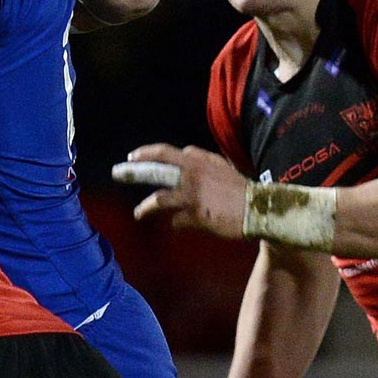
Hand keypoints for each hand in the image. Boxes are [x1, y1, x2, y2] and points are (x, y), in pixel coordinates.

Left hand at [124, 143, 253, 237]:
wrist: (260, 208)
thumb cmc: (242, 189)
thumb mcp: (221, 166)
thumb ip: (202, 160)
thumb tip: (187, 153)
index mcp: (198, 160)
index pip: (166, 153)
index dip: (148, 154)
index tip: (134, 157)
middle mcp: (192, 174)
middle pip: (155, 169)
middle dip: (133, 170)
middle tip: (117, 171)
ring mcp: (191, 195)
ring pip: (158, 200)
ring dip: (144, 208)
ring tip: (138, 214)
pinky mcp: (195, 215)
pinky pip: (176, 221)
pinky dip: (177, 223)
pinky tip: (179, 225)